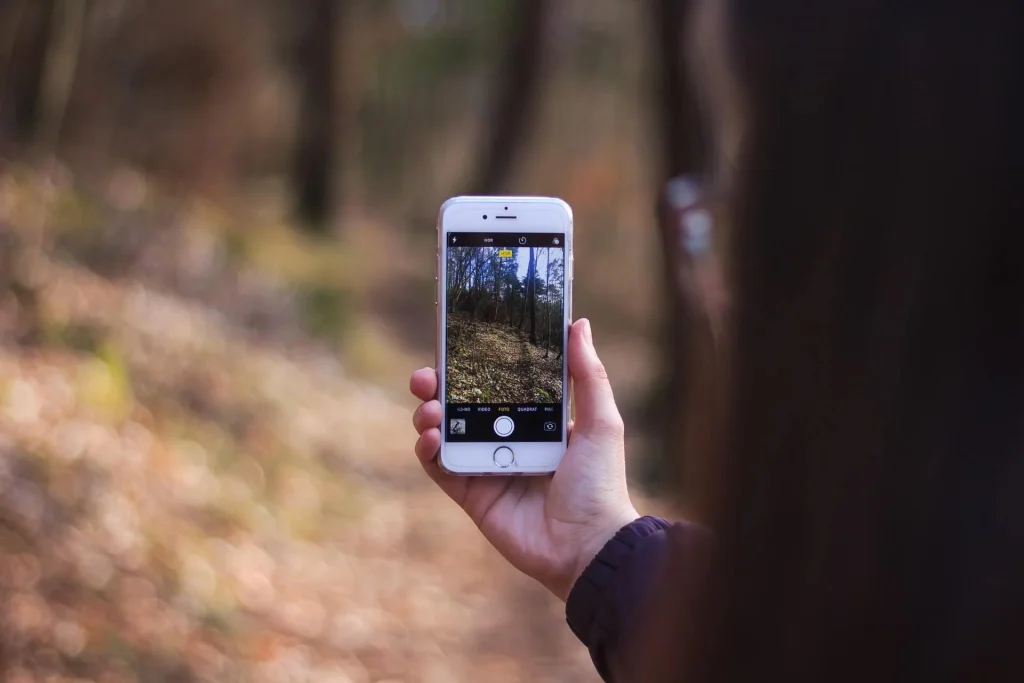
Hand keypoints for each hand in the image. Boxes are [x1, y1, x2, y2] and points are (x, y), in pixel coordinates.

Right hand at [410, 319, 638, 600]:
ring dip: (429, 415)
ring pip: (445, 431)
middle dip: (438, 386)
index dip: (473, 365)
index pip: (497, 383)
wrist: (588, 546)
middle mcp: (508, 439)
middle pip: (462, 404)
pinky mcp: (472, 495)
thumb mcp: (601, 422)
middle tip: (426, 376)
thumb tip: (579, 323)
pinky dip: (429, 450)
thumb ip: (589, 375)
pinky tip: (431, 438)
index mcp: (536, 419)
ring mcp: (487, 466)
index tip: (455, 346)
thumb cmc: (600, 484)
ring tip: (430, 410)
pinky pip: (441, 467)